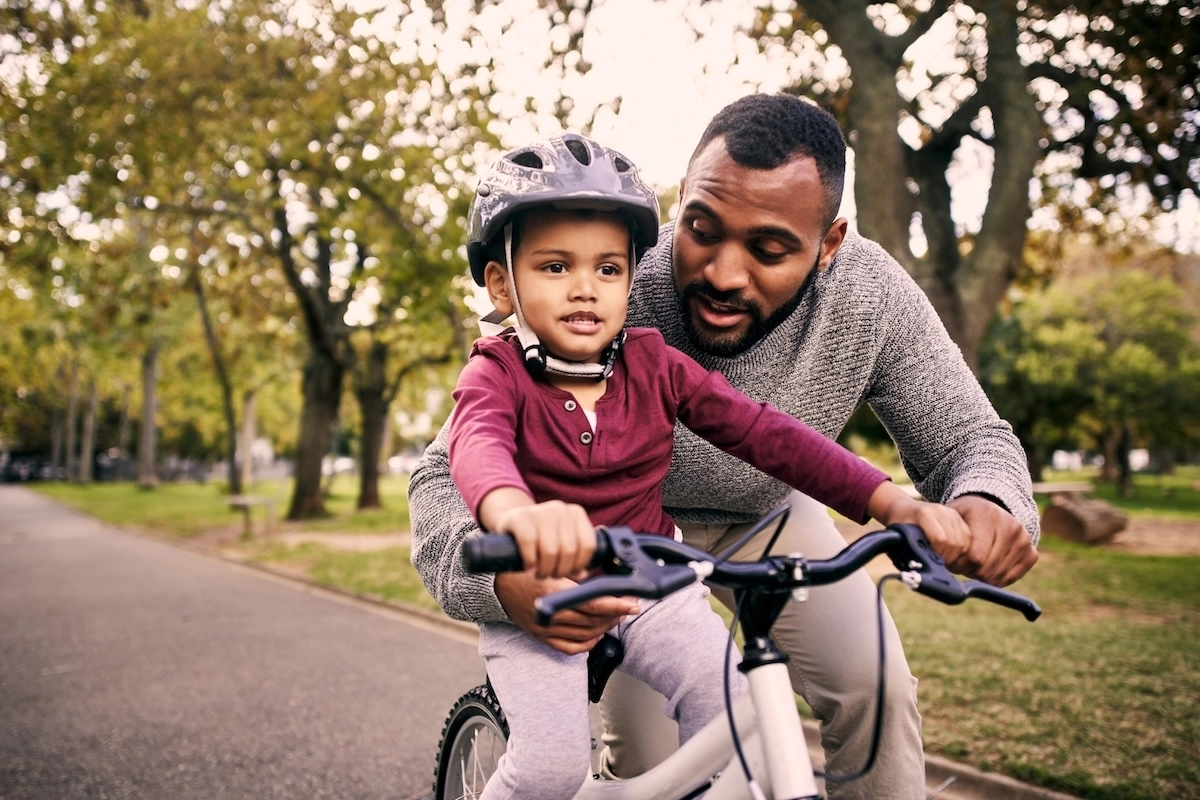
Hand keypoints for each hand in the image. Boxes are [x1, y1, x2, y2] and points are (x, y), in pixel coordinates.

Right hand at [491, 499, 595, 578]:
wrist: (512, 521)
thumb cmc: (542, 537)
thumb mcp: (562, 542)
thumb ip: (575, 556)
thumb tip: (582, 574)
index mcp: (577, 513)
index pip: (588, 545)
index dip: (579, 565)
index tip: (569, 573)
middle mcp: (560, 509)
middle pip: (569, 550)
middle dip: (560, 571)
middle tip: (550, 575)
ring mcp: (540, 510)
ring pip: (550, 550)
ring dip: (545, 570)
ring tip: (539, 573)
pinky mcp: (519, 517)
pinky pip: (529, 542)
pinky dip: (530, 560)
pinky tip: (529, 567)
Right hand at [495, 571, 639, 655]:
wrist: (498, 586)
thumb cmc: (525, 570)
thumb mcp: (551, 565)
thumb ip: (577, 572)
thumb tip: (604, 574)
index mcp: (552, 592)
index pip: (592, 603)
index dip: (616, 605)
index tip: (632, 603)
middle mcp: (549, 615)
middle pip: (592, 620)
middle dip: (615, 614)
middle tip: (629, 605)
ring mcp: (545, 630)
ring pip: (585, 634)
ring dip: (605, 626)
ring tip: (617, 615)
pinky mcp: (542, 638)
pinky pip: (571, 648)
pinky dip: (589, 643)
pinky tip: (599, 633)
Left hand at [876, 495, 971, 567]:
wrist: (903, 509)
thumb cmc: (899, 526)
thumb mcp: (899, 538)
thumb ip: (910, 551)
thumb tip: (922, 569)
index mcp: (924, 514)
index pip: (940, 539)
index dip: (939, 554)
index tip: (933, 561)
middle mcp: (939, 510)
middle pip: (954, 541)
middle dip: (949, 557)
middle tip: (940, 563)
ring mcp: (950, 512)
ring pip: (964, 540)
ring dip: (957, 554)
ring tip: (945, 559)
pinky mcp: (957, 516)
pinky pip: (967, 536)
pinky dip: (963, 548)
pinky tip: (952, 552)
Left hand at [945, 495, 1038, 586]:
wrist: (988, 509)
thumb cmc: (963, 518)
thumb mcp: (949, 518)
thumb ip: (942, 535)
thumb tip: (934, 560)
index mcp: (987, 514)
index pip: (975, 557)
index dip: (960, 566)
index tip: (952, 561)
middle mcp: (1011, 525)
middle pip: (987, 569)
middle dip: (970, 572)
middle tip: (963, 563)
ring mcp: (1024, 539)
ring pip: (998, 576)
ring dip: (982, 576)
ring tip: (974, 562)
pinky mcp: (1031, 552)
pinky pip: (1012, 578)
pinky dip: (997, 579)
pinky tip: (988, 567)